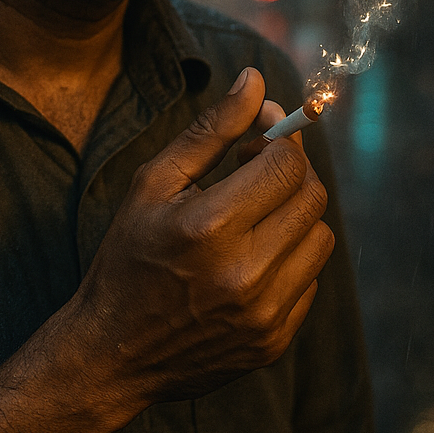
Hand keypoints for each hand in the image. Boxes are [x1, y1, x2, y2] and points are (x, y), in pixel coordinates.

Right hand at [69, 68, 334, 406]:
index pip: (285, 164)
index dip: (278, 140)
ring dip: (295, 215)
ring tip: (253, 216)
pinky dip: (290, 259)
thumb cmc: (128, 256)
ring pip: (320, 237)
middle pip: (312, 197)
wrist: (113, 352)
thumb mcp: (154, 183)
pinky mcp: (275, 342)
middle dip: (290, 172)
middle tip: (256, 170)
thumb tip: (256, 81)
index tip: (256, 139)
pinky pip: (311, 280)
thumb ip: (211, 129)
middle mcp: (245, 274)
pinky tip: (250, 259)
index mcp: (209, 226)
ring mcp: (264, 314)